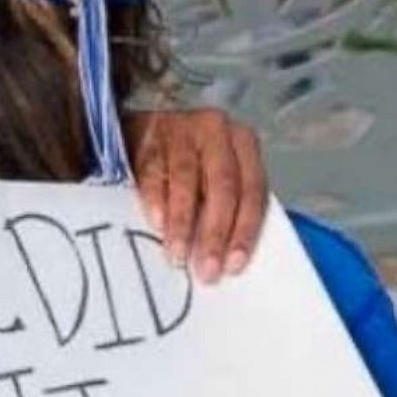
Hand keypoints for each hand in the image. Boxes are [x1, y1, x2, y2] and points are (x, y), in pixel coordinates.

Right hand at [124, 108, 266, 284]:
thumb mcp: (213, 172)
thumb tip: (227, 255)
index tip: (233, 264)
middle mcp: (216, 132)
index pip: (252, 190)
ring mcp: (180, 131)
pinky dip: (155, 201)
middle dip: (214, 232)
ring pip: (186, 180)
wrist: (143, 128)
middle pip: (223, 186)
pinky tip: (156, 224)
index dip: (244, 230)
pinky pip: (153, 171)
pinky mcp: (147, 135)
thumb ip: (226, 202)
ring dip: (182, 223)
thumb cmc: (187, 158)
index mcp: (243, 143)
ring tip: (176, 255)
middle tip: (205, 268)